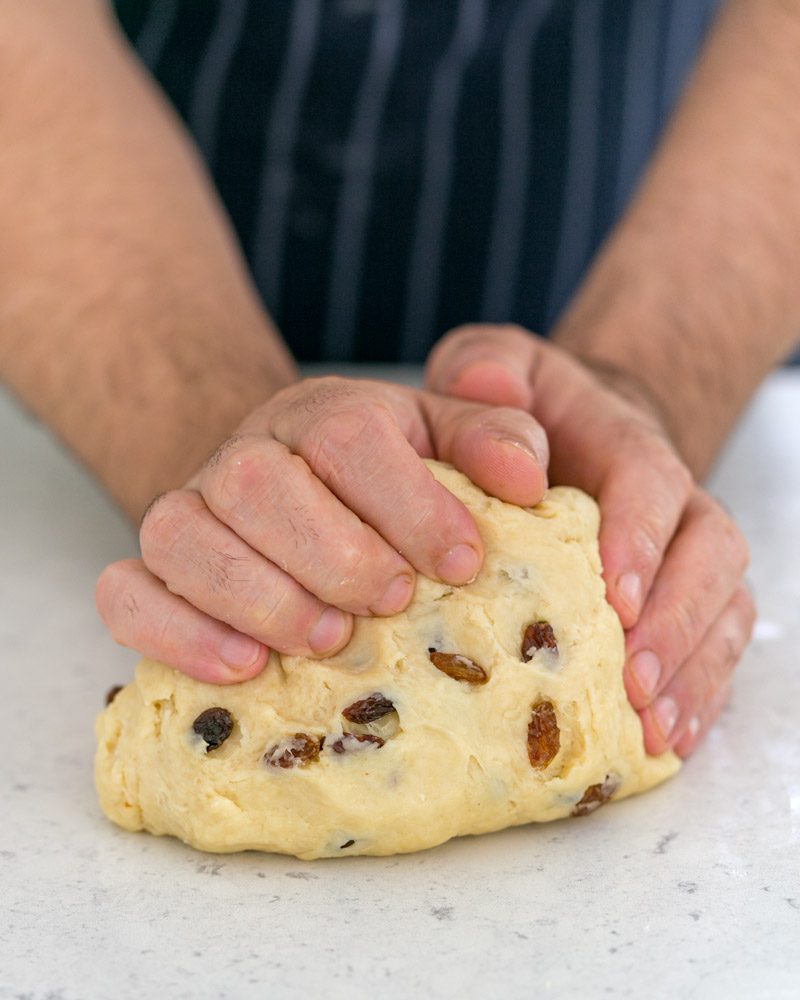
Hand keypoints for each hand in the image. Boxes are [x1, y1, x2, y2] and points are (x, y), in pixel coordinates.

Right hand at [96, 376, 547, 682]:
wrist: (306, 493)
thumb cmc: (393, 482)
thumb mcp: (454, 445)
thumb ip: (496, 441)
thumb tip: (527, 477)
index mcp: (324, 414)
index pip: (349, 434)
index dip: (408, 501)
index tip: (463, 563)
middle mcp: (247, 453)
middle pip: (258, 481)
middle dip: (332, 551)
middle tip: (391, 602)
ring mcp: (189, 509)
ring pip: (182, 535)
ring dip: (258, 596)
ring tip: (328, 641)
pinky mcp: (153, 569)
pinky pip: (126, 592)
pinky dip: (176, 632)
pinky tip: (243, 668)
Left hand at [425, 325, 754, 757]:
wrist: (577, 433)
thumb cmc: (527, 411)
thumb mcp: (496, 368)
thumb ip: (488, 368)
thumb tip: (487, 388)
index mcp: (628, 447)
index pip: (652, 484)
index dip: (642, 538)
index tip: (616, 595)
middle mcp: (674, 505)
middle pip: (710, 557)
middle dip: (677, 622)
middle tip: (632, 680)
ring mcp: (687, 558)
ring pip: (724, 610)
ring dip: (694, 673)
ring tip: (652, 727)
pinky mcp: (685, 604)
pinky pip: (713, 650)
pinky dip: (698, 696)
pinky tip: (665, 742)